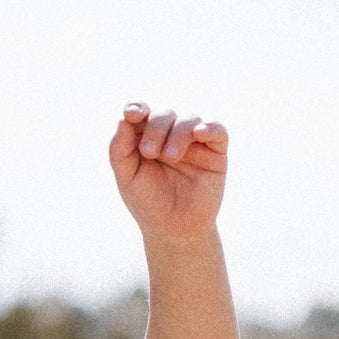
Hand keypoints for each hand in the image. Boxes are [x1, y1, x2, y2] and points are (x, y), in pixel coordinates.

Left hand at [109, 104, 227, 243]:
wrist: (174, 230)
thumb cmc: (148, 203)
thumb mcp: (127, 178)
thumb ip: (120, 149)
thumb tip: (123, 118)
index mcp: (147, 137)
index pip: (142, 113)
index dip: (137, 108)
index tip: (131, 114)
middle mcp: (171, 135)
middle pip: (165, 113)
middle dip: (156, 127)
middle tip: (149, 152)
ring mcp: (194, 142)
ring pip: (189, 118)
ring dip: (178, 132)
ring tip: (170, 157)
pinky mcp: (216, 151)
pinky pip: (217, 130)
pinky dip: (209, 127)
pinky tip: (199, 133)